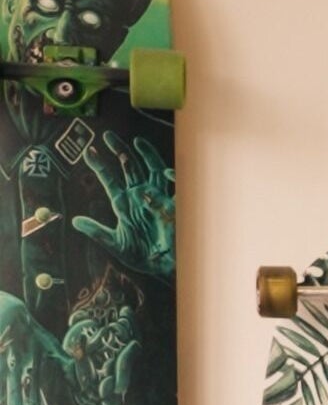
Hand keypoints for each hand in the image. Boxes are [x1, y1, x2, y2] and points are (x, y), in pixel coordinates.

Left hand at [65, 130, 170, 277]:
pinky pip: (175, 188)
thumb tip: (74, 221)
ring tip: (137, 142)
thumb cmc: (142, 256)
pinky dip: (172, 178)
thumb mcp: (116, 244)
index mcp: (124, 204)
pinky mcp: (174, 207)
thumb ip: (97, 232)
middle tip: (108, 136)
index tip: (88, 151)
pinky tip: (166, 171)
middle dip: (120, 151)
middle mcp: (140, 197)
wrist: (164, 268)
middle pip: (130, 168)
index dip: (99, 165)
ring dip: (146, 156)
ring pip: (152, 171)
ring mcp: (157, 200)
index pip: (110, 180)